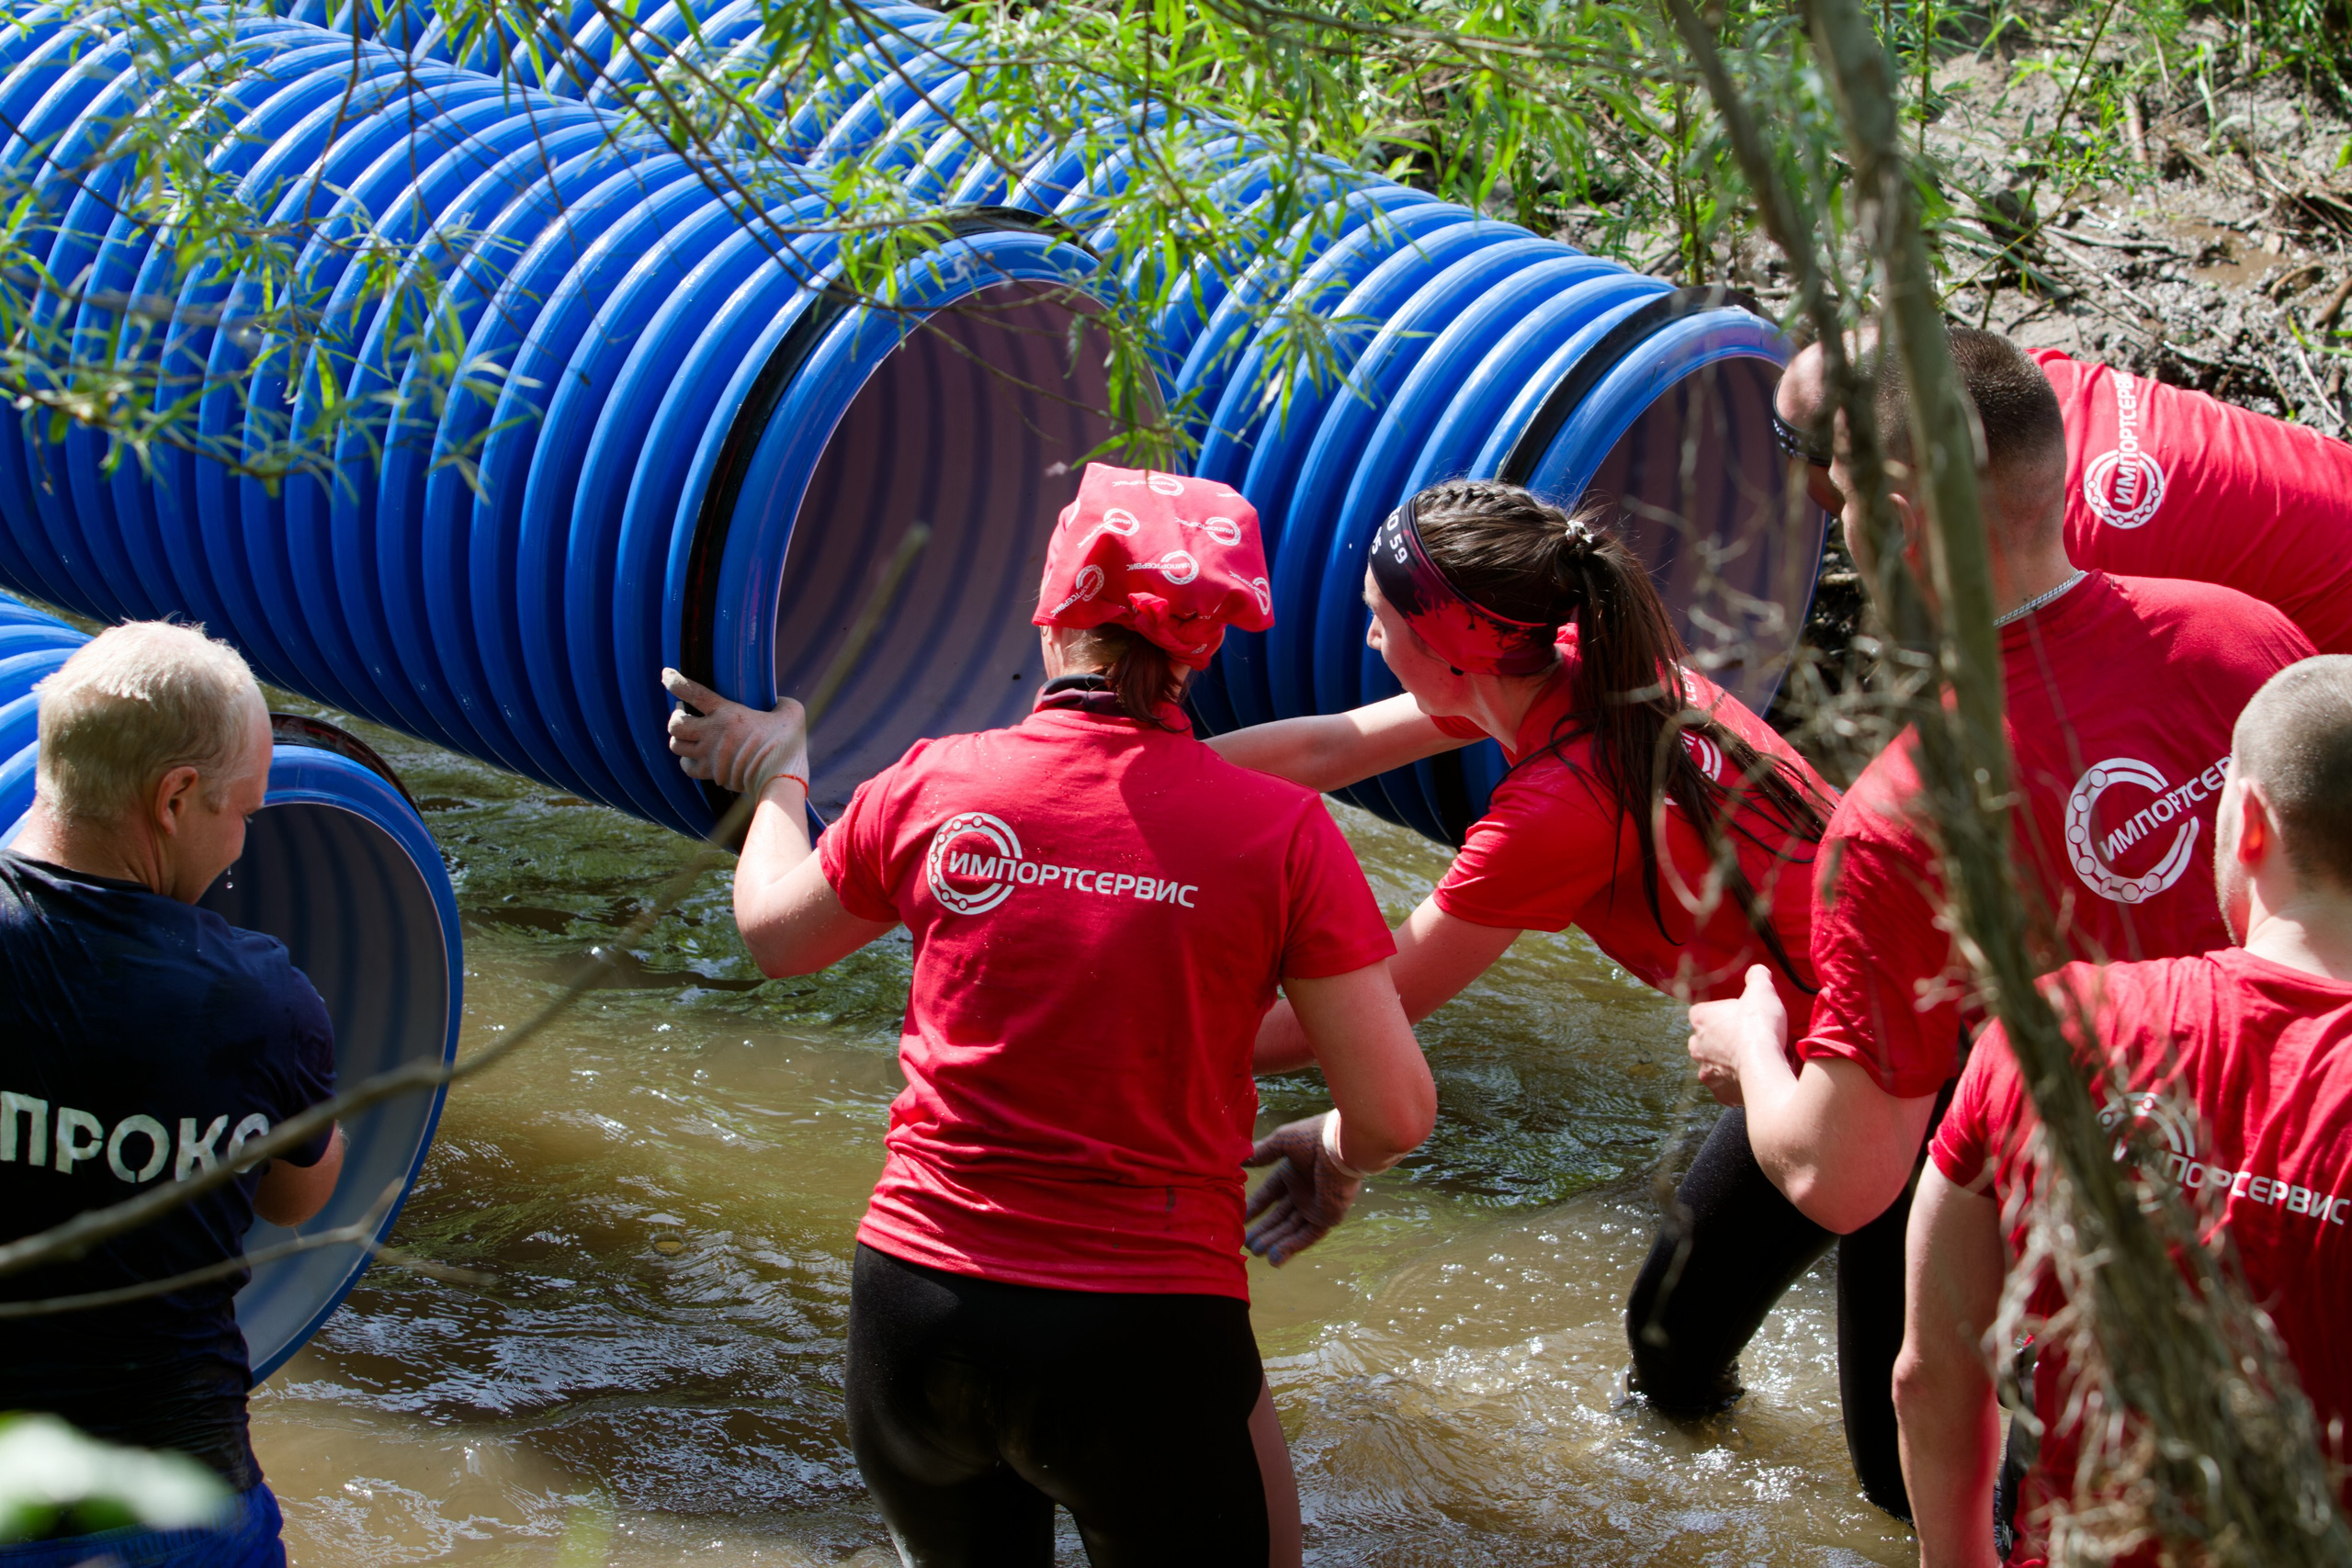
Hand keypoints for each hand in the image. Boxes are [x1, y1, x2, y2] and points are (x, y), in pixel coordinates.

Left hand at [662, 669, 809, 797]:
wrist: (781, 778)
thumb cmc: (787, 744)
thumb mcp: (791, 713)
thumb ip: (781, 704)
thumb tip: (778, 704)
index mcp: (727, 713)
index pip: (692, 693)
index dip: (675, 682)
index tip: (666, 675)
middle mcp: (712, 733)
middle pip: (675, 724)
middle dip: (675, 717)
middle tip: (684, 714)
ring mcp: (710, 755)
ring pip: (676, 745)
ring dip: (678, 739)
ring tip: (687, 735)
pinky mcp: (712, 774)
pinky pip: (686, 767)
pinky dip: (686, 762)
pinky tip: (693, 757)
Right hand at [1243, 1111, 1365, 1265]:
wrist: (1340, 1147)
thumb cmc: (1313, 1139)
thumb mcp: (1282, 1141)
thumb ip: (1263, 1153)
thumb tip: (1242, 1160)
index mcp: (1294, 1172)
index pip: (1271, 1193)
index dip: (1257, 1206)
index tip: (1241, 1218)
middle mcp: (1304, 1191)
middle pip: (1280, 1215)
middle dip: (1264, 1229)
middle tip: (1245, 1242)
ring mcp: (1316, 1206)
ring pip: (1291, 1228)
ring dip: (1274, 1241)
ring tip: (1255, 1252)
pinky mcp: (1327, 1217)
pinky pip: (1307, 1236)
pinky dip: (1291, 1248)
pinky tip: (1274, 1259)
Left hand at [1686, 963, 1785, 1107]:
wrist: (1764, 1065)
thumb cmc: (1759, 1025)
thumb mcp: (1762, 991)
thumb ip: (1757, 978)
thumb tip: (1758, 972)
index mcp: (1700, 1019)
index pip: (1703, 1013)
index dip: (1721, 1014)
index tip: (1739, 1017)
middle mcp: (1696, 1046)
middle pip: (1705, 1041)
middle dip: (1721, 1041)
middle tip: (1746, 1040)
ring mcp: (1706, 1072)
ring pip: (1714, 1065)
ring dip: (1728, 1063)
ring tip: (1752, 1061)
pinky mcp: (1719, 1093)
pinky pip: (1726, 1088)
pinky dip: (1736, 1084)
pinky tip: (1752, 1078)